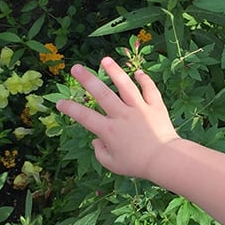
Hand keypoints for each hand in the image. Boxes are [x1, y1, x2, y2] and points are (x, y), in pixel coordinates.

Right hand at [56, 57, 179, 178]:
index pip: (84, 116)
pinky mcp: (156, 107)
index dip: (70, 108)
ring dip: (114, 71)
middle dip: (87, 79)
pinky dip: (145, 80)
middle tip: (75, 67)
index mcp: (109, 130)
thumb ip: (100, 152)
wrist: (165, 160)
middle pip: (102, 94)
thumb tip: (97, 141)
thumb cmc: (138, 165)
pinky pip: (150, 90)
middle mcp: (122, 115)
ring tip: (105, 59)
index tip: (60, 102)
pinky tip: (138, 72)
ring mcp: (140, 109)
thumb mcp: (113, 165)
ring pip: (125, 86)